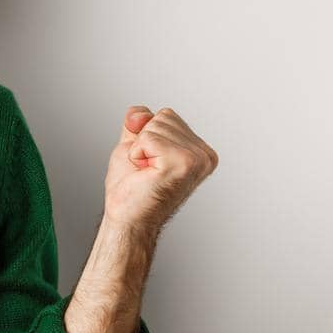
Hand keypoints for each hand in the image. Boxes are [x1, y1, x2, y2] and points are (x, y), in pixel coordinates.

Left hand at [103, 106, 218, 233]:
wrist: (127, 218)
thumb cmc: (132, 188)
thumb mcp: (134, 144)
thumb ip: (139, 121)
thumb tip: (139, 114)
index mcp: (201, 151)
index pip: (167, 115)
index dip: (146, 136)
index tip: (150, 163)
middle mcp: (205, 155)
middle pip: (163, 117)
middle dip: (143, 141)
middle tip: (146, 170)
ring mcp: (197, 159)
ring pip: (155, 126)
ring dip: (140, 150)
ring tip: (147, 173)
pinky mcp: (183, 164)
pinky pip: (148, 138)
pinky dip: (137, 154)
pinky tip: (146, 174)